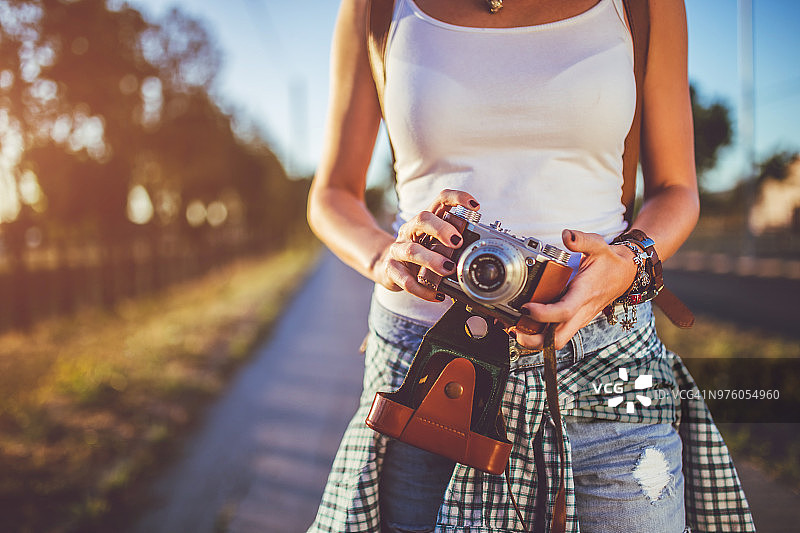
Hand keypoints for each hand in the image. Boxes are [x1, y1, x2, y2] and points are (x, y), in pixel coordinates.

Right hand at [372, 189, 479, 300]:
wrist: (386, 266)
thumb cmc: (418, 253)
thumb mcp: (434, 242)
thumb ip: (454, 241)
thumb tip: (480, 248)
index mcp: (425, 221)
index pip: (440, 199)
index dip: (457, 198)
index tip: (474, 205)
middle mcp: (410, 230)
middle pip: (422, 218)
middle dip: (441, 228)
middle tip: (457, 241)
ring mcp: (398, 249)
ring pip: (411, 250)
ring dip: (432, 260)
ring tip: (448, 268)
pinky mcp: (392, 270)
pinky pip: (407, 281)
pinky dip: (423, 290)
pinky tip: (437, 295)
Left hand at [511, 229, 637, 349]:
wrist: (625, 274)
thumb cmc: (610, 262)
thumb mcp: (598, 245)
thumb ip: (581, 240)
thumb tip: (567, 235)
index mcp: (583, 295)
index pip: (563, 311)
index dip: (542, 313)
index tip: (526, 307)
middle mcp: (581, 312)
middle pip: (557, 339)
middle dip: (533, 340)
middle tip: (513, 329)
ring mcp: (578, 319)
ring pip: (556, 341)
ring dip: (534, 340)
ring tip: (514, 328)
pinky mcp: (575, 320)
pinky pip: (557, 334)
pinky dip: (540, 334)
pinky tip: (526, 323)